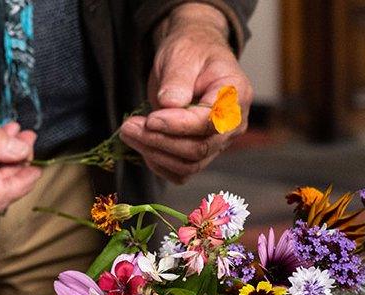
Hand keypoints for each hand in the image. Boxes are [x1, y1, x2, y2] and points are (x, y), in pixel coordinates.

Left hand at [120, 4, 252, 183]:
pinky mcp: (202, 152)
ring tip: (129, 132)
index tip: (150, 119)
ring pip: (188, 165)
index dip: (177, 125)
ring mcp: (219, 142)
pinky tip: (142, 146)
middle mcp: (233, 124)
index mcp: (235, 95)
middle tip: (129, 126)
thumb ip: (178, 78)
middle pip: (198, 149)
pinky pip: (182, 172)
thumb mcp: (182, 54)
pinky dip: (159, 165)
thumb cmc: (191, 52)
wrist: (193, 60)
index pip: (209, 123)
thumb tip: (169, 104)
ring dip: (154, 154)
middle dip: (159, 142)